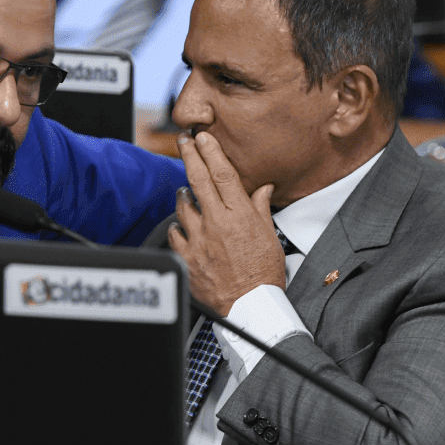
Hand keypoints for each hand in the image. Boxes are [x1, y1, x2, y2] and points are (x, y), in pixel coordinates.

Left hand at [168, 131, 286, 317]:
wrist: (249, 306)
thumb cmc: (263, 275)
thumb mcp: (270, 237)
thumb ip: (261, 209)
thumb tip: (262, 189)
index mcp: (239, 216)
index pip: (222, 174)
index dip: (211, 152)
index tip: (203, 138)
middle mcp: (216, 223)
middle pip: (198, 181)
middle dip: (189, 156)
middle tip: (184, 141)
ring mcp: (198, 240)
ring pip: (182, 205)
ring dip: (183, 194)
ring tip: (185, 191)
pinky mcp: (186, 256)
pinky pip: (174, 233)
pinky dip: (177, 226)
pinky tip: (182, 225)